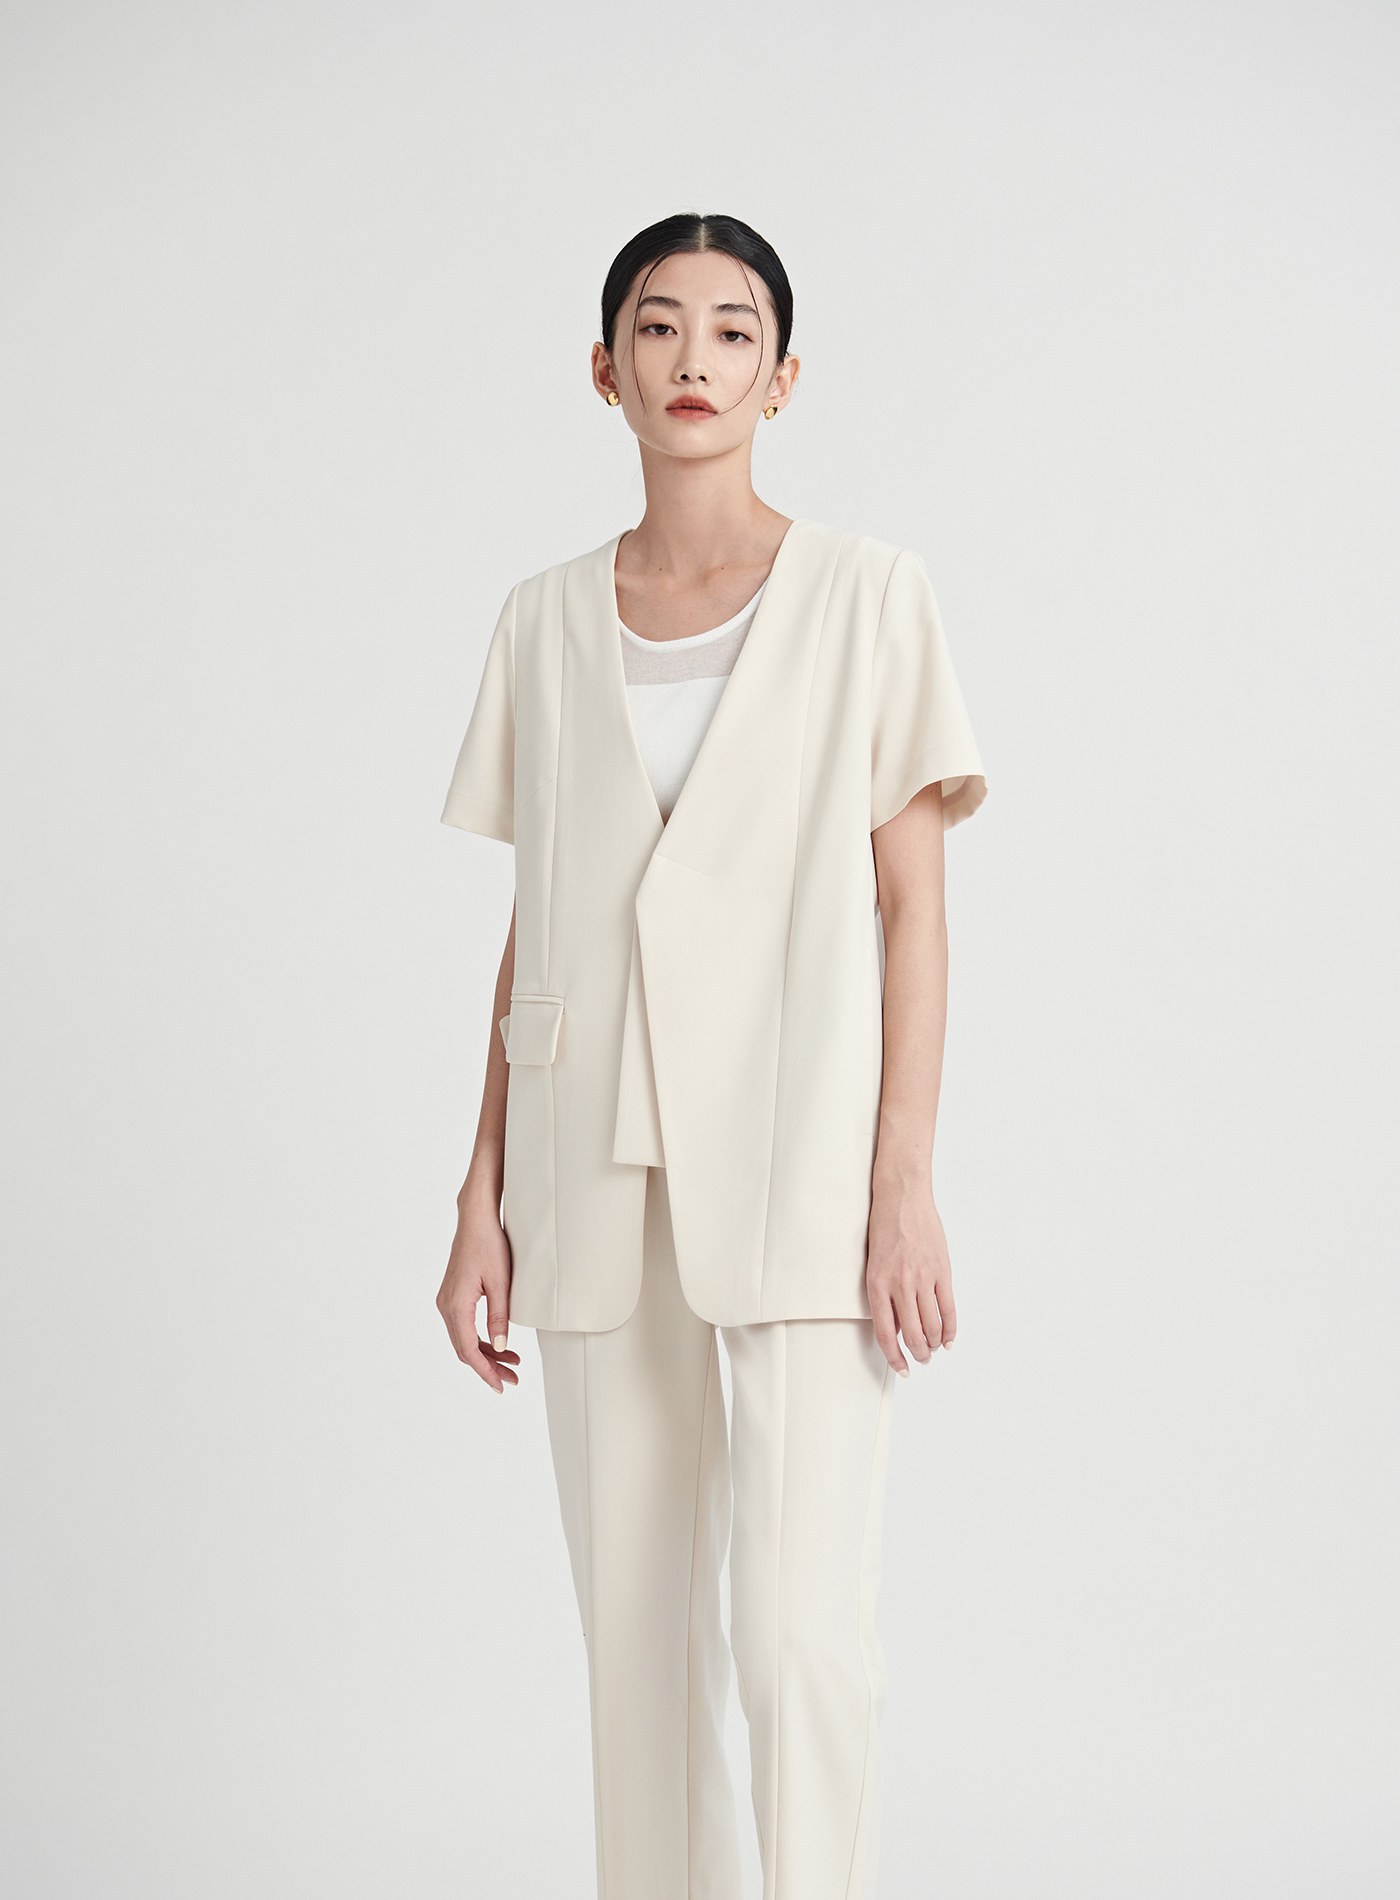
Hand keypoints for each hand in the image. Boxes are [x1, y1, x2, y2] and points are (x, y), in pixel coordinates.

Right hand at [437, 1197, 520, 1393]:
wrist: (476, 1220)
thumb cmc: (489, 1245)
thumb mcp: (501, 1283)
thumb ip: (500, 1318)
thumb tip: (502, 1348)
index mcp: (456, 1305)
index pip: (468, 1350)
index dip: (485, 1372)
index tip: (501, 1386)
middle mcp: (446, 1306)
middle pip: (464, 1348)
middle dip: (488, 1367)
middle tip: (512, 1380)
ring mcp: (447, 1301)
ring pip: (464, 1339)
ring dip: (486, 1354)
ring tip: (513, 1364)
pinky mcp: (453, 1296)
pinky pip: (464, 1326)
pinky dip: (481, 1339)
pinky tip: (500, 1344)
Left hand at [865, 1170, 956, 1375]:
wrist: (902, 1197)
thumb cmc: (885, 1228)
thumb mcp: (874, 1264)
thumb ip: (885, 1294)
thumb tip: (897, 1325)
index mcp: (877, 1284)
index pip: (886, 1334)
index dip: (895, 1357)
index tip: (902, 1368)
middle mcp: (899, 1285)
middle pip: (913, 1334)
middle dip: (919, 1354)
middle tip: (922, 1359)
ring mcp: (923, 1278)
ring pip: (933, 1326)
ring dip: (935, 1344)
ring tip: (934, 1349)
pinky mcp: (942, 1271)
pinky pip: (949, 1308)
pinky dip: (951, 1329)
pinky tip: (949, 1339)